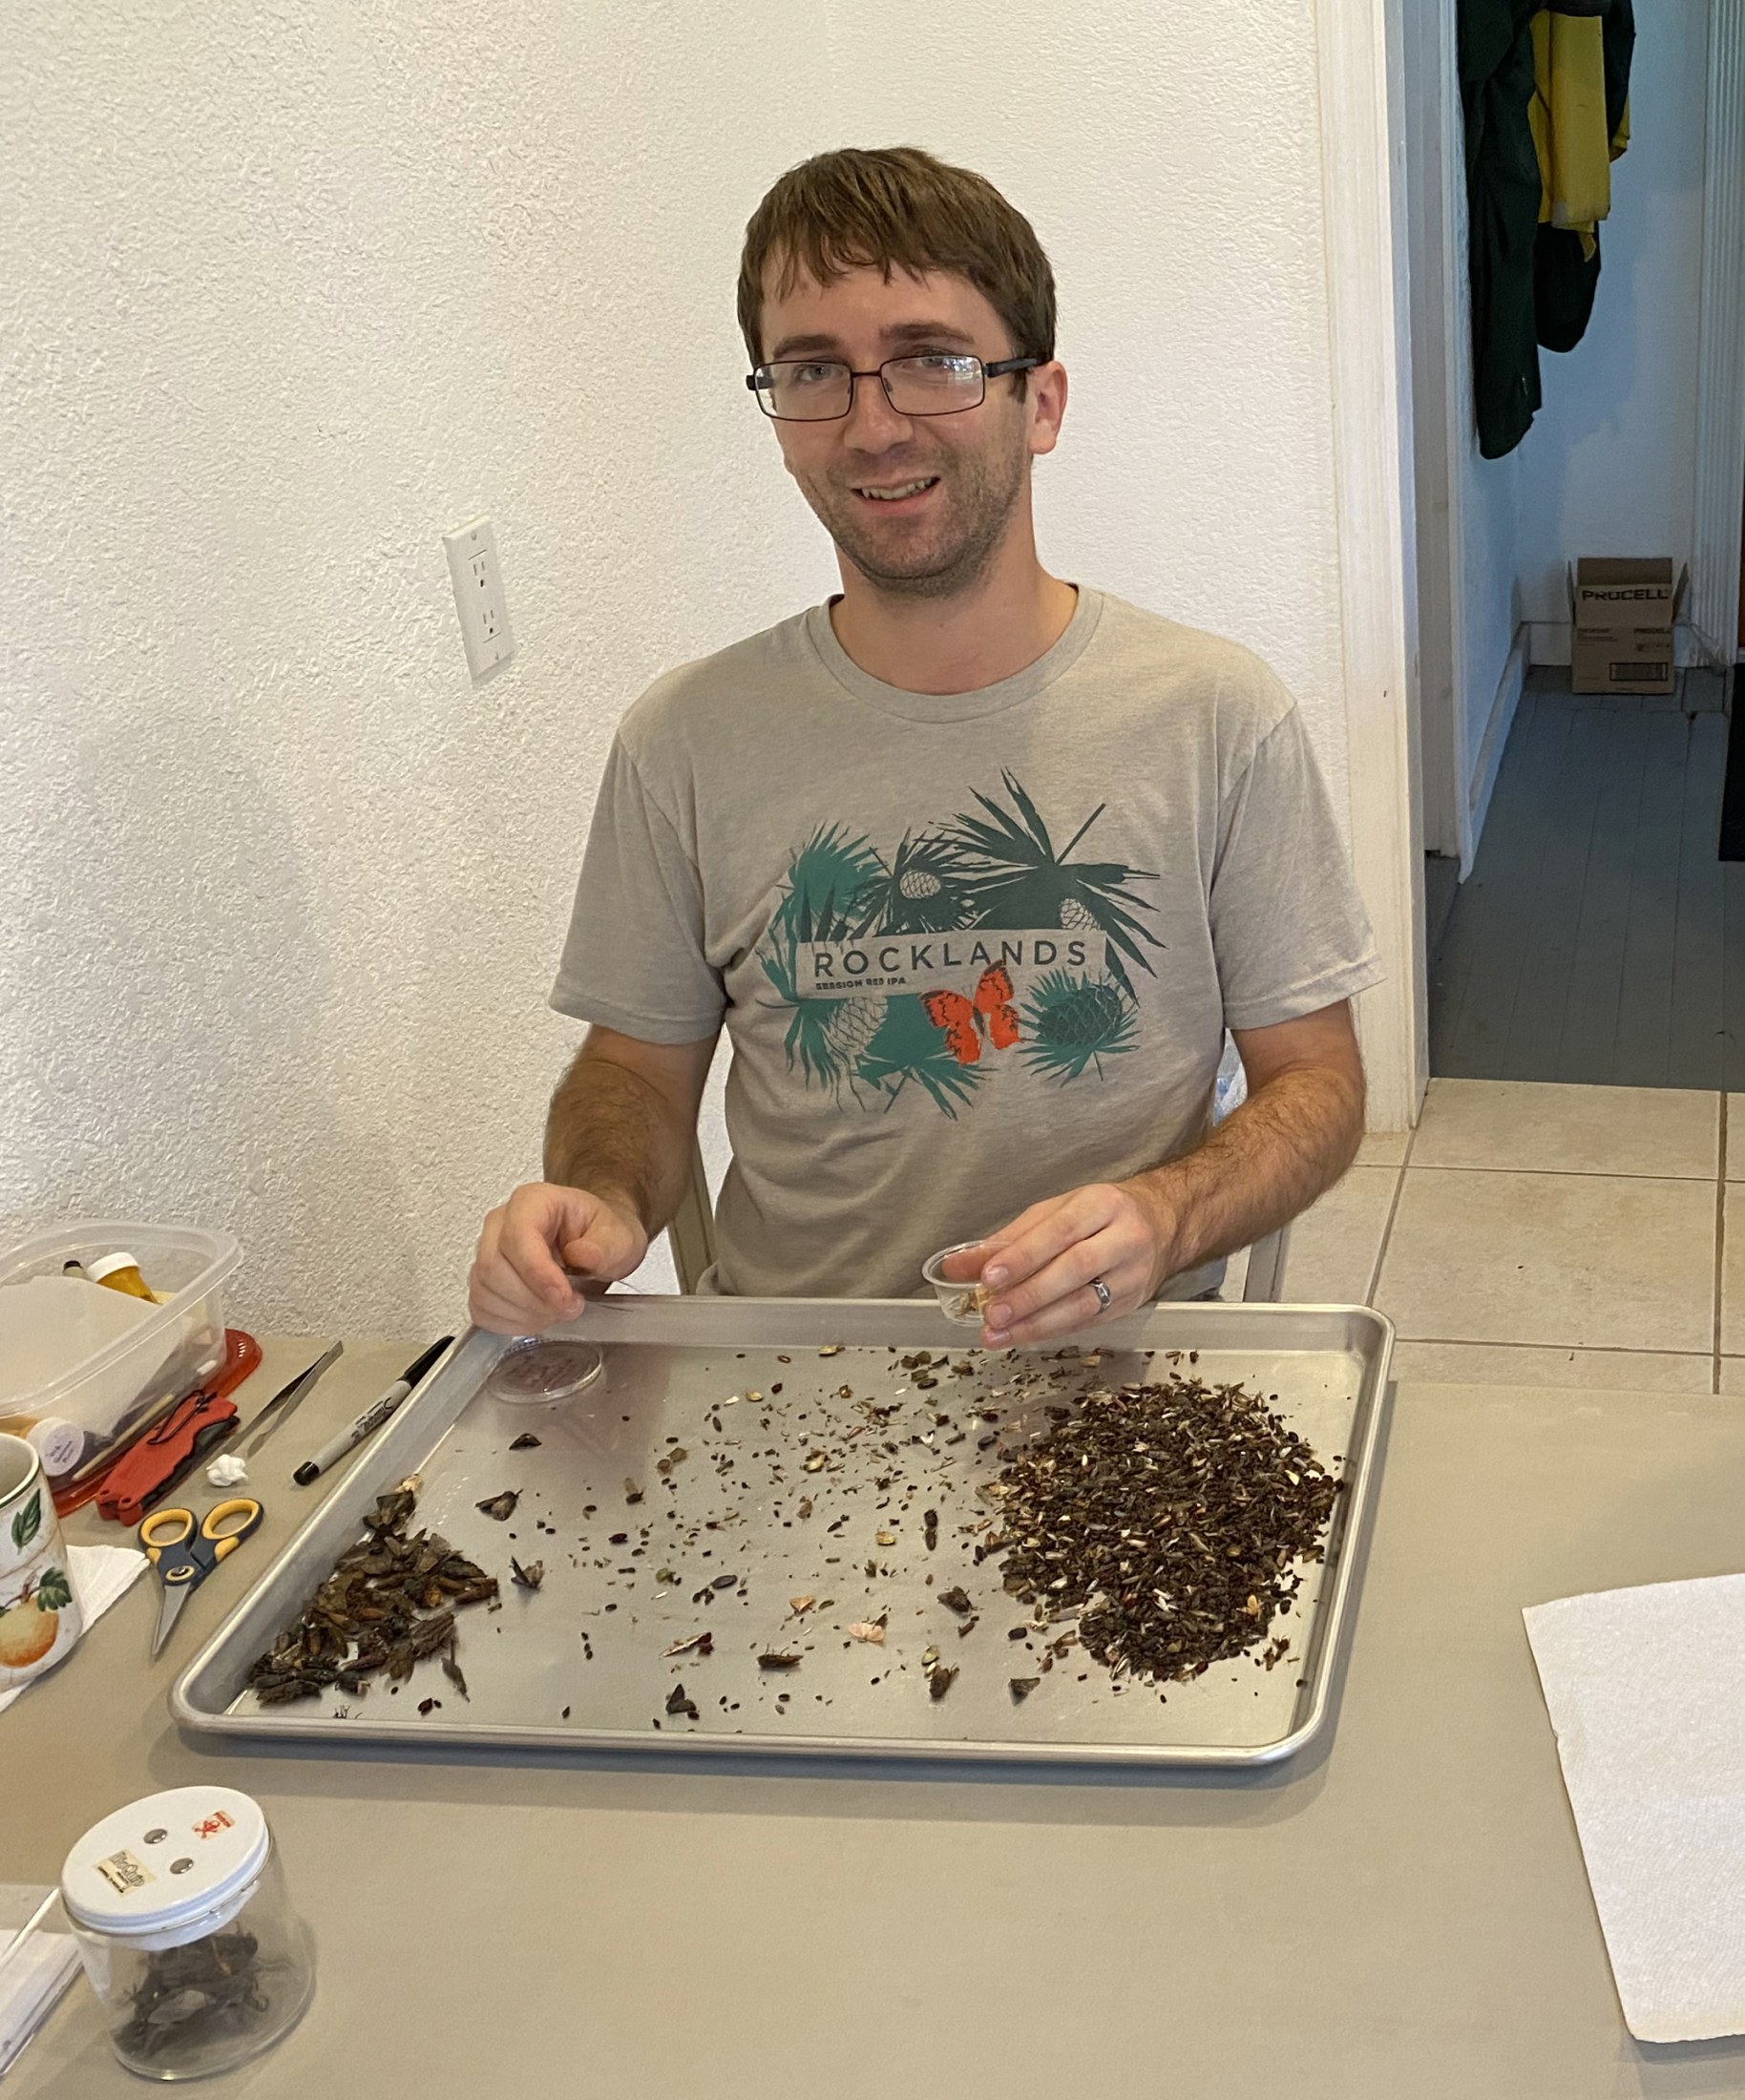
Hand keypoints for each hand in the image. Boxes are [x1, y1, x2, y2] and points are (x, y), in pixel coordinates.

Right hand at [469, 1182, 648, 1334]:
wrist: (595, 1244)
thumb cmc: (601, 1234)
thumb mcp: (620, 1236)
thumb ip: (605, 1246)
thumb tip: (582, 1256)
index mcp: (532, 1201)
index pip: (518, 1236)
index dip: (538, 1273)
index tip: (564, 1298)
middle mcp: (501, 1222)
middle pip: (493, 1266)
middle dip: (532, 1299)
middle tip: (568, 1308)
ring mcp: (487, 1251)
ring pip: (484, 1290)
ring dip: (523, 1314)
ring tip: (556, 1312)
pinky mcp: (483, 1280)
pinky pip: (481, 1308)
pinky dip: (508, 1322)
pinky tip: (536, 1319)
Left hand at [943, 1179, 1176, 1347]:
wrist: (1162, 1224)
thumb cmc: (1098, 1215)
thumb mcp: (1055, 1211)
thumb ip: (1009, 1238)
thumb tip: (958, 1265)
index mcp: (1102, 1205)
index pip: (1060, 1231)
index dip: (1023, 1256)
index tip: (988, 1277)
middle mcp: (1124, 1238)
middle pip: (1075, 1269)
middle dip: (1029, 1295)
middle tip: (992, 1314)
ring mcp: (1133, 1274)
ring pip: (1084, 1303)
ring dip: (1037, 1323)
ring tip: (998, 1333)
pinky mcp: (1133, 1303)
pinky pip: (1089, 1321)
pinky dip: (1052, 1330)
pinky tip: (1023, 1335)